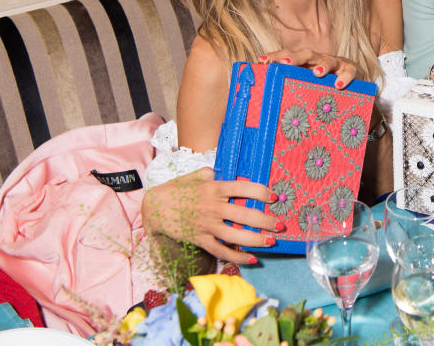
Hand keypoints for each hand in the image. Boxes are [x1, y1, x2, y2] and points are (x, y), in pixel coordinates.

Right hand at [142, 168, 282, 262]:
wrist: (154, 208)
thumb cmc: (176, 189)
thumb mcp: (194, 175)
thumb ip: (211, 174)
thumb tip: (224, 174)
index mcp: (214, 188)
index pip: (243, 189)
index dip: (261, 192)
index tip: (273, 198)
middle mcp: (213, 206)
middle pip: (245, 215)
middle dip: (266, 221)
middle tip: (280, 225)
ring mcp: (207, 225)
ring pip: (236, 235)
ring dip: (256, 240)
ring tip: (271, 241)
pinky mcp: (200, 239)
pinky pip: (221, 251)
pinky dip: (237, 257)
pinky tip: (251, 259)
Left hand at [259, 48, 357, 88]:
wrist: (353, 85)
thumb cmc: (323, 88)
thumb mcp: (306, 86)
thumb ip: (291, 89)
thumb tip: (265, 102)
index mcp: (305, 62)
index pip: (288, 55)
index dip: (275, 57)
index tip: (262, 61)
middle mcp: (318, 59)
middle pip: (306, 54)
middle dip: (295, 57)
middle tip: (285, 63)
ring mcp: (335, 63)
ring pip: (328, 60)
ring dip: (322, 65)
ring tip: (316, 73)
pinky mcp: (350, 69)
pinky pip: (349, 71)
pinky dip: (345, 77)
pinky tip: (339, 85)